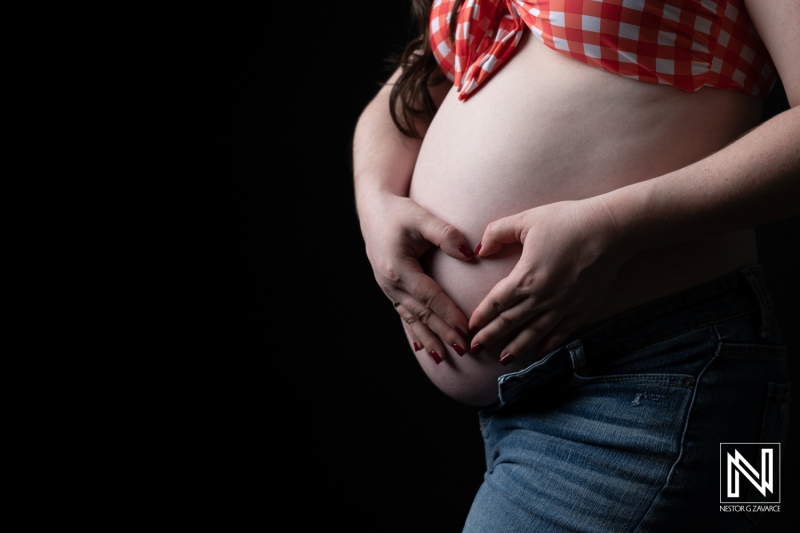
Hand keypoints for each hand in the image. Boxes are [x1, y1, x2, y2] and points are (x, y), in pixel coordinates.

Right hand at [359, 193, 473, 362]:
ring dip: (428, 339)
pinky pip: (404, 315)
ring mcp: (388, 289)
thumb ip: (446, 234)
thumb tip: (470, 254)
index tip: (466, 329)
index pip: (429, 296)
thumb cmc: (399, 212)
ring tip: (443, 358)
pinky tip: (421, 347)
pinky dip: (414, 332)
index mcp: (399, 268)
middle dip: (442, 333)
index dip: (448, 314)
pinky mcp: (390, 289)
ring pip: (411, 319)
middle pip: (421, 313)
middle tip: (463, 350)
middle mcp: (391, 283)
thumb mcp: (421, 217)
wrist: (374, 210)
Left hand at [468, 198, 632, 363]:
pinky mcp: (582, 308)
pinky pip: (562, 332)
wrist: (611, 229)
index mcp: (525, 278)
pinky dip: (549, 344)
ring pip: (534, 333)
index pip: (496, 303)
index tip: (470, 328)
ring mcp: (563, 306)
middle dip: (490, 336)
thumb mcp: (526, 220)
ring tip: (503, 359)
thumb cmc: (567, 221)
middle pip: (510, 322)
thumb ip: (497, 233)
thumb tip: (480, 251)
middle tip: (475, 349)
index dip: (481, 316)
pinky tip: (540, 352)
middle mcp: (542, 298)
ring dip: (516, 347)